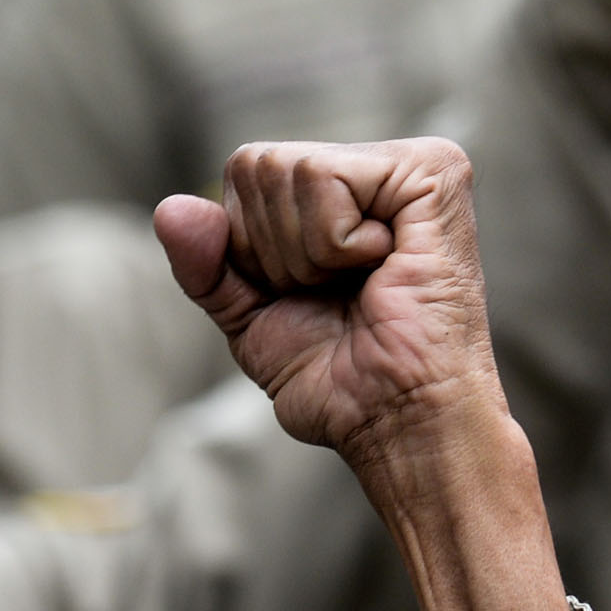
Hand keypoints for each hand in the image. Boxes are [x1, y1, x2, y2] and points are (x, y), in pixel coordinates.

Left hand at [157, 140, 571, 610]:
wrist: (411, 443)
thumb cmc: (348, 400)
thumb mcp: (258, 334)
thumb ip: (213, 272)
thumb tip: (172, 209)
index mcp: (344, 206)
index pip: (240, 182)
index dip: (245, 256)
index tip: (308, 309)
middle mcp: (387, 175)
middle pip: (250, 168)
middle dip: (265, 256)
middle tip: (336, 307)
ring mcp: (417, 171)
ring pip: (277, 174)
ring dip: (297, 260)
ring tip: (362, 297)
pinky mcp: (439, 179)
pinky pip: (322, 181)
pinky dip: (328, 246)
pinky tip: (380, 275)